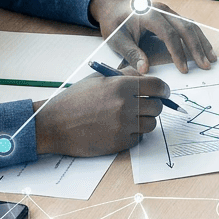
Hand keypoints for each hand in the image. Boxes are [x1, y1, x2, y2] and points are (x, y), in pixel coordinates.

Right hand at [34, 71, 167, 155]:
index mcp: (120, 85)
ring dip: (145, 121)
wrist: (53, 124)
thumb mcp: (97, 79)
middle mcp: (125, 105)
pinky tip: (119, 129)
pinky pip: (139, 138)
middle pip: (158, 107)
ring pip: (151, 124)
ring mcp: (123, 126)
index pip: (157, 86)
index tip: (164, 92)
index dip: (164, 89)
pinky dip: (134, 134)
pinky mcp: (120, 143)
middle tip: (146, 105)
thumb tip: (144, 74)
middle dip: (155, 105)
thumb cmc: (74, 100)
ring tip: (130, 117)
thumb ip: (124, 75)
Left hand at [88, 0, 215, 73]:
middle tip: (205, 65)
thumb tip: (144, 70)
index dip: (178, 52)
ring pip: (190, 25)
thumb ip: (131, 53)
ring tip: (211, 59)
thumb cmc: (114, 23)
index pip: (168, 34)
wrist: (113, 7)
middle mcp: (161, 9)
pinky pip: (188, 26)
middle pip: (185, 27)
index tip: (184, 69)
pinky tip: (204, 50)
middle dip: (197, 48)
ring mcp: (168, 11)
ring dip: (202, 42)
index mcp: (148, 14)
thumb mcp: (116, 39)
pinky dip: (198, 38)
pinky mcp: (172, 16)